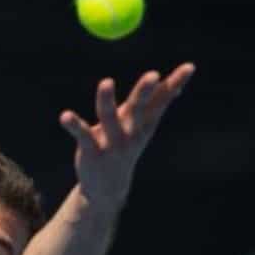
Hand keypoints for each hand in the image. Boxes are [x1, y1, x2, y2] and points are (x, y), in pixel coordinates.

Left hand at [59, 62, 195, 212]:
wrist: (109, 187)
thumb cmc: (126, 147)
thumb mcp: (143, 128)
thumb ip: (157, 107)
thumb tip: (176, 87)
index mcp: (145, 123)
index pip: (162, 100)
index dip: (175, 83)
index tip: (189, 66)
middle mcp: (131, 132)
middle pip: (139, 108)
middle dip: (145, 92)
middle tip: (153, 75)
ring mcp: (112, 143)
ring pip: (109, 119)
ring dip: (107, 100)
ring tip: (107, 81)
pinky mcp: (92, 151)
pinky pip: (83, 136)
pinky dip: (74, 125)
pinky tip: (65, 116)